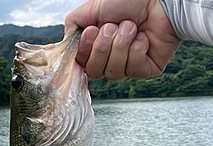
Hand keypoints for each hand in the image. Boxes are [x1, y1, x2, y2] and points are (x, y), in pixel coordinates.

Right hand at [65, 0, 180, 79]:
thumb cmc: (126, 1)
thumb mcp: (90, 10)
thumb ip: (72, 27)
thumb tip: (66, 46)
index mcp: (96, 47)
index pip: (82, 64)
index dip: (85, 51)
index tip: (92, 31)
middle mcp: (110, 59)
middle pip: (96, 72)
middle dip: (103, 48)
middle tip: (113, 26)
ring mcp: (128, 67)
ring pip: (114, 72)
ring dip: (121, 45)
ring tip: (131, 26)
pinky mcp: (146, 70)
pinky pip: (133, 69)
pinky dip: (136, 49)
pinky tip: (143, 37)